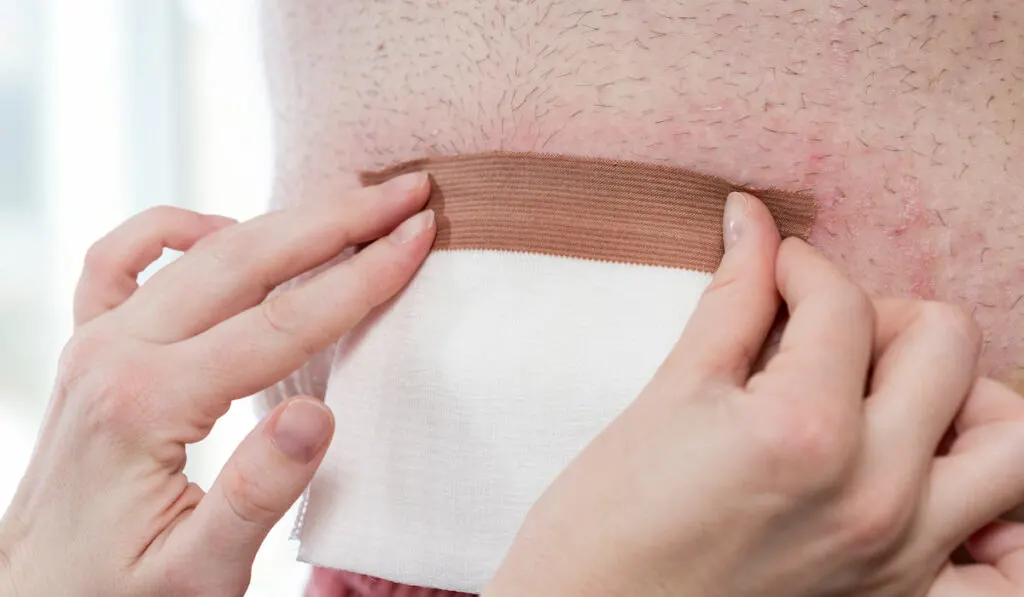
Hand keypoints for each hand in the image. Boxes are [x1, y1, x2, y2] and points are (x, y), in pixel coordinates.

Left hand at [0, 173, 434, 596]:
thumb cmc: (117, 596)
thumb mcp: (195, 575)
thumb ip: (256, 496)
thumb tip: (318, 414)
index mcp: (148, 404)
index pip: (282, 324)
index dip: (361, 279)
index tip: (417, 237)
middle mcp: (116, 353)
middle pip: (248, 261)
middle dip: (338, 222)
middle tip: (405, 193)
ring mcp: (97, 341)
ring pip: (202, 251)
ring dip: (283, 221)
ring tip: (349, 205)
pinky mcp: (91, 346)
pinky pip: (122, 259)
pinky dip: (176, 230)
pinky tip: (223, 230)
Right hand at [485, 192, 1023, 596]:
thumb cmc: (603, 524)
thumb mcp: (665, 400)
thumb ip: (730, 302)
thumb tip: (752, 221)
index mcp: (801, 429)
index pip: (839, 300)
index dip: (794, 264)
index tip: (769, 267)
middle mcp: (872, 495)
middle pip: (945, 344)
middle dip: (879, 315)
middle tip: (819, 333)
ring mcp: (899, 557)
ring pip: (1010, 438)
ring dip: (961, 398)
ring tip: (890, 402)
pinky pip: (1010, 574)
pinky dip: (1000, 523)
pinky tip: (940, 492)